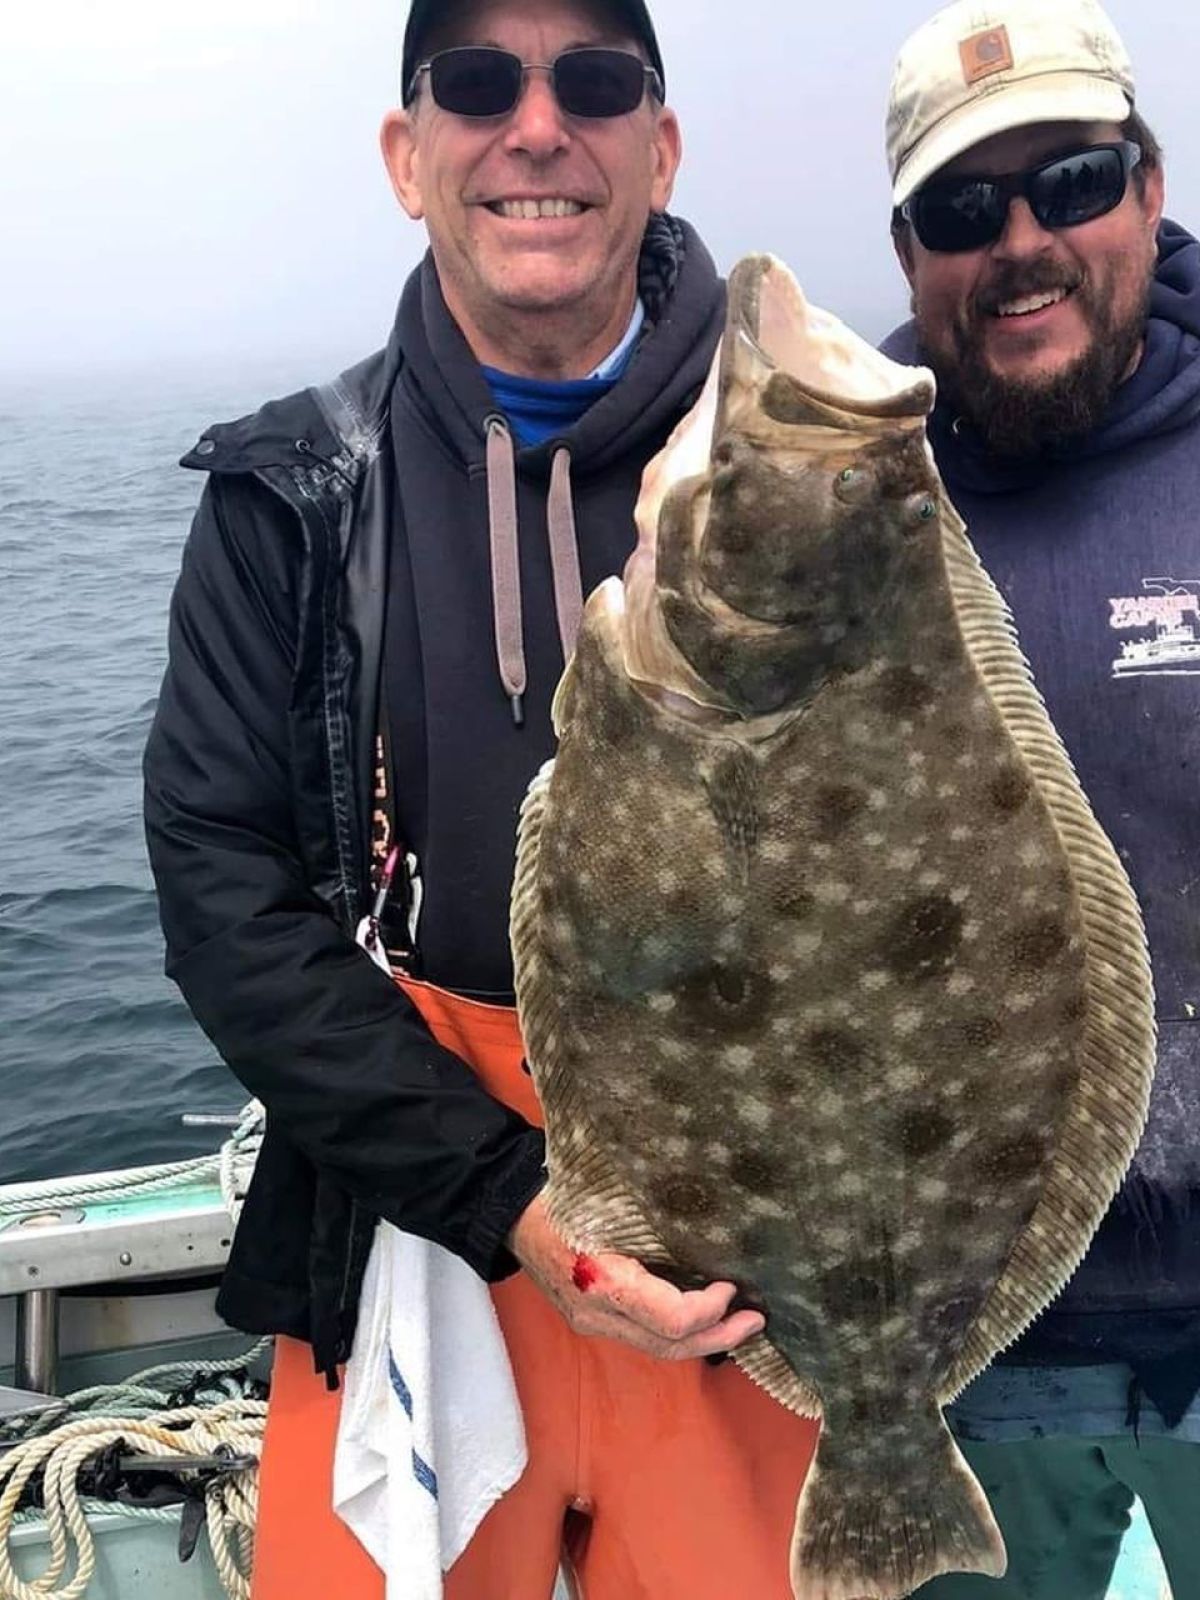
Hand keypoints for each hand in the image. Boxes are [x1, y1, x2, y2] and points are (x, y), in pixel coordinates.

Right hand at [508, 1191, 765, 1360]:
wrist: (508, 1213)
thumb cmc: (561, 1195)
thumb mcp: (605, 1198)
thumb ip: (652, 1219)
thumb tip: (709, 1223)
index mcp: (604, 1282)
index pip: (670, 1319)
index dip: (709, 1310)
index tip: (730, 1285)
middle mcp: (598, 1314)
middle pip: (670, 1346)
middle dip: (718, 1336)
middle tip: (755, 1321)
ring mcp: (593, 1324)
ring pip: (658, 1349)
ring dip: (703, 1340)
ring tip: (737, 1324)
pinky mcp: (592, 1321)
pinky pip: (644, 1337)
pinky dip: (678, 1333)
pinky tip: (700, 1317)